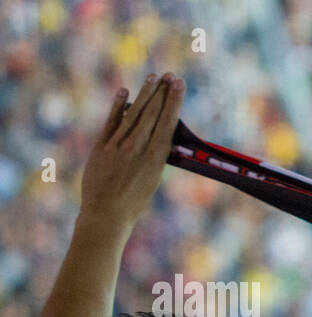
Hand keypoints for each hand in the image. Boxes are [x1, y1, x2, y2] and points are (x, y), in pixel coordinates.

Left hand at [78, 73, 184, 229]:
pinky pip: (112, 122)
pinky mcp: (101, 147)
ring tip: (153, 77)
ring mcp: (118, 146)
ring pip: (134, 114)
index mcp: (155, 160)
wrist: (106, 215)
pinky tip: (125, 92)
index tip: (179, 86)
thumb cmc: (133, 204)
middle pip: (152, 115)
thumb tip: (158, 139)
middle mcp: (137, 149)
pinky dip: (118, 106)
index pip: (166, 124)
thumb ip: (154, 158)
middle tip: (170, 75)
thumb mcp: (151, 181)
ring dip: (144, 94)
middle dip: (162, 93)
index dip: (173, 103)